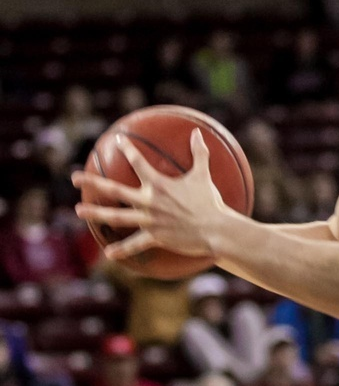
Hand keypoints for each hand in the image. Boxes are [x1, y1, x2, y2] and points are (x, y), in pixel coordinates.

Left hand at [73, 129, 235, 263]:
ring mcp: (149, 220)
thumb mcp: (204, 175)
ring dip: (95, 213)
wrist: (216, 230)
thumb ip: (199, 152)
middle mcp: (149, 201)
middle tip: (74, 177)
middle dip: (92, 182)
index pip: (138, 162)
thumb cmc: (211, 202)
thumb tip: (197, 132)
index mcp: (159, 184)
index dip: (127, 149)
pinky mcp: (155, 236)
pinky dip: (122, 250)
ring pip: (116, 216)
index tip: (117, 140)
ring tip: (79, 211)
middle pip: (113, 189)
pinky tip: (109, 253)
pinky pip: (135, 244)